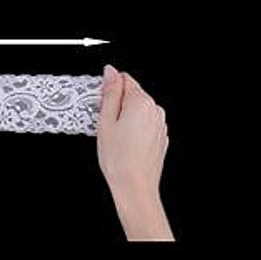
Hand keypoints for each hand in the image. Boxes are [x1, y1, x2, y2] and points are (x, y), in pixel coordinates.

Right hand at [96, 65, 173, 239]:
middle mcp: (155, 111)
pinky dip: (133, 129)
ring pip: (137, 111)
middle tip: (104, 124)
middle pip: (132, 95)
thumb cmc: (119, 159)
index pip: (124, 79)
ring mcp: (160, 125)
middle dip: (117, 104)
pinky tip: (123, 144)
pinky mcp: (160, 138)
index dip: (108, 89)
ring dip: (125, 118)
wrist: (135, 186)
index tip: (100, 103)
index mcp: (142, 103)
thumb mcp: (105, 121)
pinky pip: (144, 125)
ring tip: (113, 137)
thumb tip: (110, 72)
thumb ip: (109, 93)